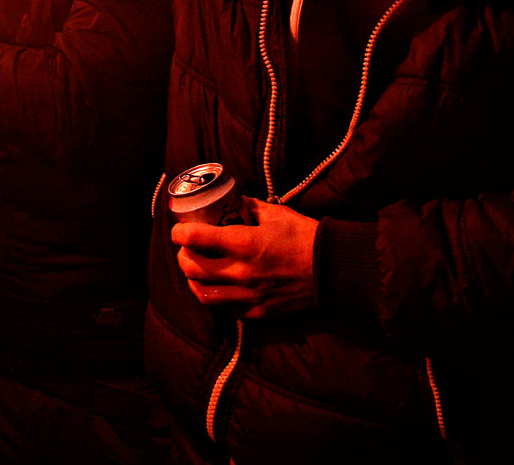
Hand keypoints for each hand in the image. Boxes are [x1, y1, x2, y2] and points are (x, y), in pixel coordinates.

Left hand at [172, 198, 320, 320]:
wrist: (334, 271)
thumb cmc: (306, 237)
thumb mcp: (276, 213)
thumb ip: (248, 207)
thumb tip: (230, 201)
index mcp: (243, 243)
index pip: (195, 238)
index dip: (180, 232)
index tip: (179, 229)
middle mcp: (240, 272)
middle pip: (192, 268)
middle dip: (182, 256)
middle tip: (185, 249)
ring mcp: (247, 296)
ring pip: (202, 293)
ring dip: (193, 280)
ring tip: (195, 270)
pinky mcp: (257, 312)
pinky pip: (224, 308)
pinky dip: (215, 297)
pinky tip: (217, 288)